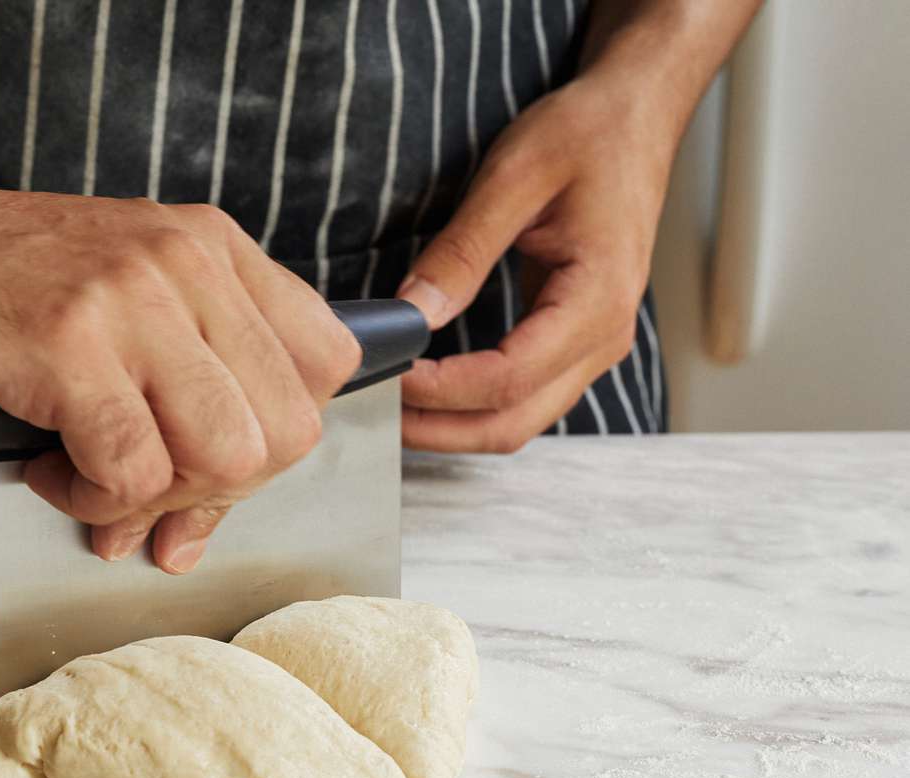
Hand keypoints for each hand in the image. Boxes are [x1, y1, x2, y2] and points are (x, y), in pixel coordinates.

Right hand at [0, 161, 360, 573]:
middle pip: (286, 431)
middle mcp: (185, 262)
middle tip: (139, 497)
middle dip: (215, 493)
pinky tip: (38, 464)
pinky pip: (130, 471)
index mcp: (211, 247)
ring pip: (225, 457)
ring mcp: (128, 299)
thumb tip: (202, 524)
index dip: (274, 446)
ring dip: (153, 500)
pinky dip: (85, 498)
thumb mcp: (115, 301)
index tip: (204, 471)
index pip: (324, 369)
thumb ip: (181, 389)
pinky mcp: (65, 344)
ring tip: (84, 481)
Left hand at [396, 72, 677, 451]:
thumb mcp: (514, 177)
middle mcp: (605, 336)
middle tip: (374, 408)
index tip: (386, 371)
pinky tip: (429, 388)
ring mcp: (596, 344)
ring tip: (392, 403)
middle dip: (438, 428)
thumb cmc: (587, 134)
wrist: (635, 117)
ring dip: (453, 424)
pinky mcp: (578, 340)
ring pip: (519, 419)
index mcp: (598, 298)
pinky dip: (474, 405)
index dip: (440, 389)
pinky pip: (526, 395)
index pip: (508, 377)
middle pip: (513, 421)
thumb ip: (462, 251)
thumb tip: (412, 312)